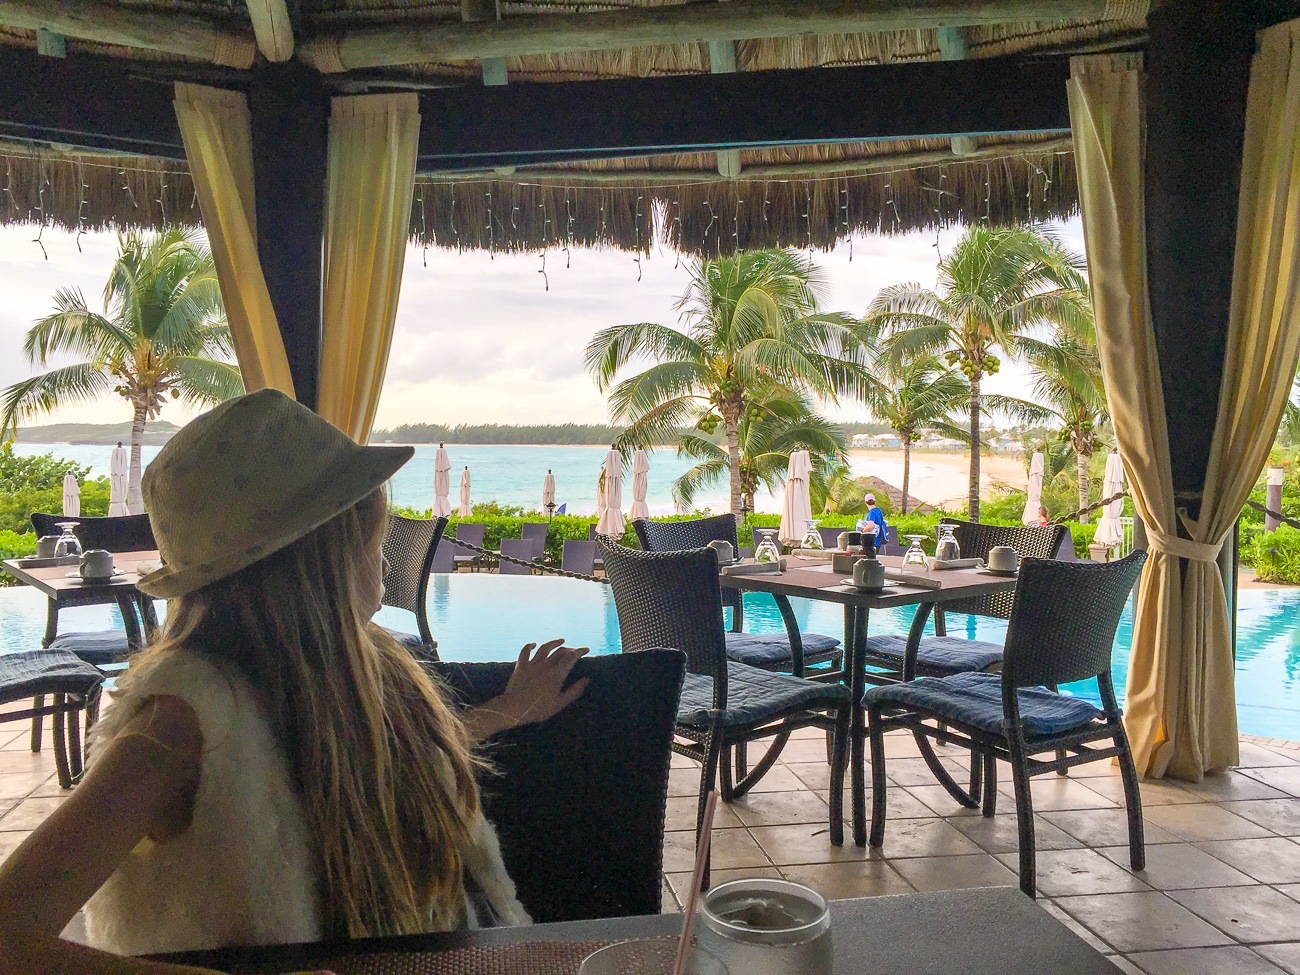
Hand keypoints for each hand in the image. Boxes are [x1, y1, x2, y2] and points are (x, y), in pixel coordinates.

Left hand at [463, 640, 589, 740]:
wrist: (514, 709)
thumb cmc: (539, 709)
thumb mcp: (560, 704)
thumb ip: (574, 691)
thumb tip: (586, 679)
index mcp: (556, 674)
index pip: (571, 657)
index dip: (580, 651)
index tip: (586, 649)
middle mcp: (546, 665)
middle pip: (560, 651)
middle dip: (570, 649)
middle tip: (575, 651)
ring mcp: (532, 664)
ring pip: (545, 647)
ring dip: (554, 642)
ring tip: (561, 641)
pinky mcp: (521, 666)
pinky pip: (525, 651)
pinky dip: (529, 646)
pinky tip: (534, 644)